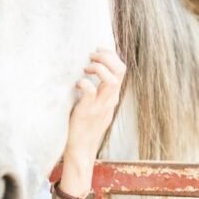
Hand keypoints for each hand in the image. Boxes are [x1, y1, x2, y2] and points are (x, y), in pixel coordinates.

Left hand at [64, 48, 125, 164]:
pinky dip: (84, 83)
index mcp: (112, 96)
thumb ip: (99, 91)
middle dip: (107, 57)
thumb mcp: (98, 105)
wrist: (81, 148)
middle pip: (120, 70)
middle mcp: (110, 100)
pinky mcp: (87, 112)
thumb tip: (91, 72)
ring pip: (111, 80)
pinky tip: (76, 84)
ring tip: (85, 68)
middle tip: (91, 56)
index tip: (97, 50)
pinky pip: (90, 92)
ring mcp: (100, 106)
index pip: (122, 69)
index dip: (111, 55)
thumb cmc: (85, 125)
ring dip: (98, 68)